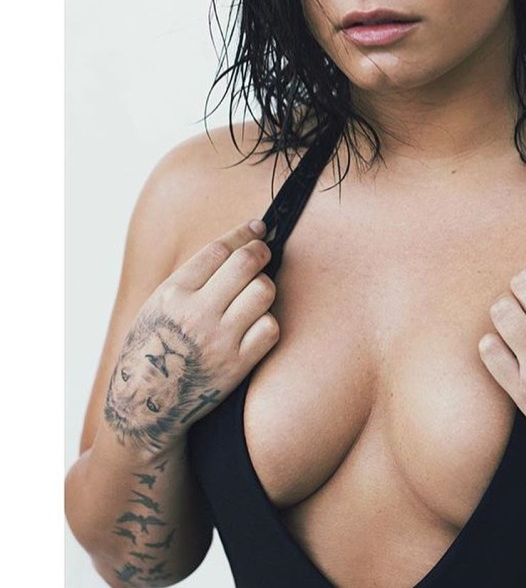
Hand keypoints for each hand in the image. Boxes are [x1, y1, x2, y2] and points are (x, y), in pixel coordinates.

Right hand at [104, 220, 278, 452]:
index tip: (256, 228)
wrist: (144, 407)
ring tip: (255, 293)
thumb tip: (233, 245)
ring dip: (264, 287)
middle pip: (246, 263)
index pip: (218, 250)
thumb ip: (190, 278)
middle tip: (263, 253)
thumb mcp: (156, 305)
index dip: (242, 233)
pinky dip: (267, 321)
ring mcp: (219, 341)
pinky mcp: (237, 366)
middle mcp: (196, 314)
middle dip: (260, 251)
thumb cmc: (152, 348)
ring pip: (264, 292)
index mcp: (172, 294)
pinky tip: (256, 323)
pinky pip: (270, 327)